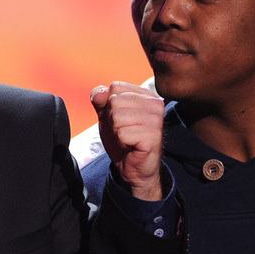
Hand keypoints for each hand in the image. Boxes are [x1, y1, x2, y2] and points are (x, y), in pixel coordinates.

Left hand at [91, 81, 165, 200]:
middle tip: (123, 131)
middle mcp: (155, 103)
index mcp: (146, 94)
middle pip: (114, 101)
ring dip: (116, 131)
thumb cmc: (123, 139)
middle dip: (112, 120)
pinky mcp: (153, 135)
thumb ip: (101, 100)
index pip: (115, 87)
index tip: (120, 119)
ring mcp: (156, 119)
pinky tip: (131, 145)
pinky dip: (121, 142)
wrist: (133, 166)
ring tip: (127, 138)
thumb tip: (98, 92)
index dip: (109, 105)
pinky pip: (122, 133)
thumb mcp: (107, 116)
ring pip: (117, 117)